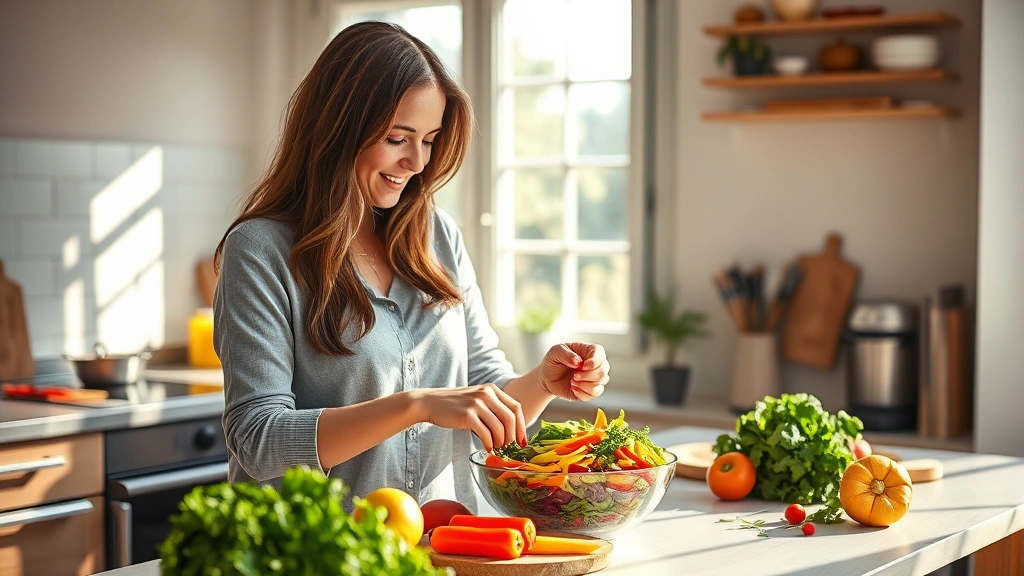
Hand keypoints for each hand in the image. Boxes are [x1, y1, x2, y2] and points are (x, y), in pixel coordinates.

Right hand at [410, 384, 526, 451]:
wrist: (429, 402)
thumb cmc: (454, 405)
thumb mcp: (476, 399)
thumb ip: (493, 408)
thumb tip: (511, 431)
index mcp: (492, 389)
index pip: (516, 408)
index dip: (522, 426)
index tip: (522, 441)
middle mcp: (487, 393)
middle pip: (510, 418)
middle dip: (512, 437)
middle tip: (508, 448)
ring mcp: (477, 403)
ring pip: (499, 427)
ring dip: (500, 442)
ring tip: (496, 448)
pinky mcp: (467, 415)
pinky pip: (486, 433)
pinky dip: (489, 444)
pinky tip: (487, 447)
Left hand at [539, 343, 609, 401]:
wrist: (548, 378)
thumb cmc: (554, 361)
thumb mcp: (555, 352)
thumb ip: (565, 354)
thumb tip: (577, 361)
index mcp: (589, 351)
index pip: (600, 354)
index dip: (594, 361)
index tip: (582, 366)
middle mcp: (596, 365)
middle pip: (602, 371)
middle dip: (587, 375)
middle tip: (574, 375)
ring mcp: (595, 379)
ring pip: (600, 384)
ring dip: (584, 385)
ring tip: (572, 381)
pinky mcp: (591, 391)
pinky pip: (593, 395)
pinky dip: (582, 393)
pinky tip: (573, 388)